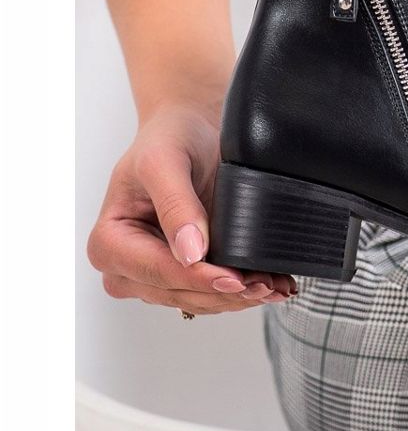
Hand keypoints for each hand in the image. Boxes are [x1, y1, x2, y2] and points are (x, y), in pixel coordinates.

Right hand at [88, 101, 295, 313]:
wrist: (189, 131)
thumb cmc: (168, 140)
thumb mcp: (164, 161)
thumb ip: (175, 204)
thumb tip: (190, 252)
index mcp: (109, 242)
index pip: (159, 272)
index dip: (200, 279)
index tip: (235, 278)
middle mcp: (125, 266)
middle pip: (180, 292)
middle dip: (225, 292)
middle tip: (266, 285)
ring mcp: (153, 275)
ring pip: (198, 300)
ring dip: (238, 297)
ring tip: (275, 287)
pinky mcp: (181, 274)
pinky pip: (210, 291)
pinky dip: (241, 290)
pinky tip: (271, 285)